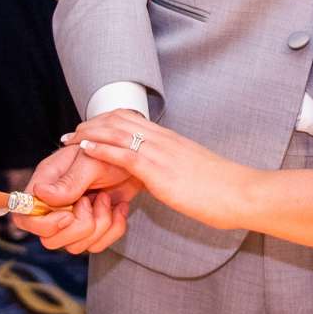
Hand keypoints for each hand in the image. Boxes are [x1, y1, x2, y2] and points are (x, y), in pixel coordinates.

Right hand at [11, 145, 137, 253]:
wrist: (136, 158)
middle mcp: (55, 205)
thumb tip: (40, 193)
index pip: (24, 216)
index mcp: (46, 184)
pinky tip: (119, 207)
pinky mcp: (92, 228)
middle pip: (50, 240)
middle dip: (79, 227)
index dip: (43, 224)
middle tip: (93, 201)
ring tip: (107, 198)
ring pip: (75, 246)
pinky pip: (96, 246)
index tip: (68, 214)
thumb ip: (68, 182)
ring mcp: (73, 219)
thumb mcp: (91, 162)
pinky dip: (113, 229)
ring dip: (100, 225)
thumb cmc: (111, 152)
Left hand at [65, 111, 246, 232]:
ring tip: (70, 138)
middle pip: (119, 120)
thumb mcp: (194, 174)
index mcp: (172, 139)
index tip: (91, 128)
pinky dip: (99, 148)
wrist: (242, 193)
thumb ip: (175, 171)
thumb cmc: (223, 190)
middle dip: (92, 124)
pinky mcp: (158, 169)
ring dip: (89, 133)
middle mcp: (163, 139)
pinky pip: (122, 153)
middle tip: (73, 132)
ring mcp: (160, 152)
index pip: (132, 120)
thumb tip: (164, 179)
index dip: (107, 121)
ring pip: (116, 131)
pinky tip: (84, 150)